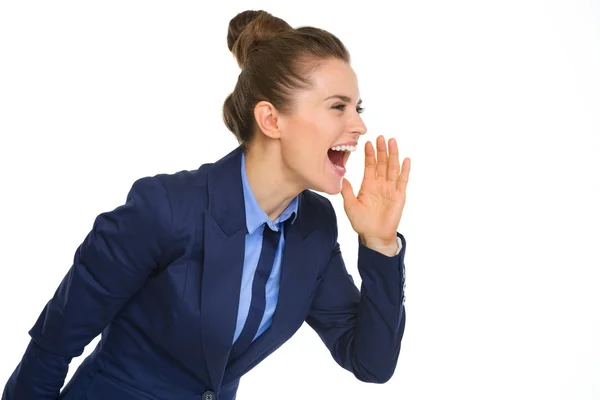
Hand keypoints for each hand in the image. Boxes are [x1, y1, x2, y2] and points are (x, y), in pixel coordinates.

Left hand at [340, 135, 410, 254]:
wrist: (374, 236)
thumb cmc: (362, 222)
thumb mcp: (350, 205)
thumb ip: (347, 191)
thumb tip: (341, 177)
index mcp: (368, 185)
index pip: (370, 166)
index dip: (369, 154)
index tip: (368, 143)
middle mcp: (380, 184)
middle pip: (382, 163)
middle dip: (381, 150)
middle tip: (381, 137)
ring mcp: (390, 189)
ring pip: (392, 168)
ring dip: (393, 155)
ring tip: (392, 142)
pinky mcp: (399, 195)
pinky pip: (402, 181)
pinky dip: (404, 170)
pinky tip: (406, 159)